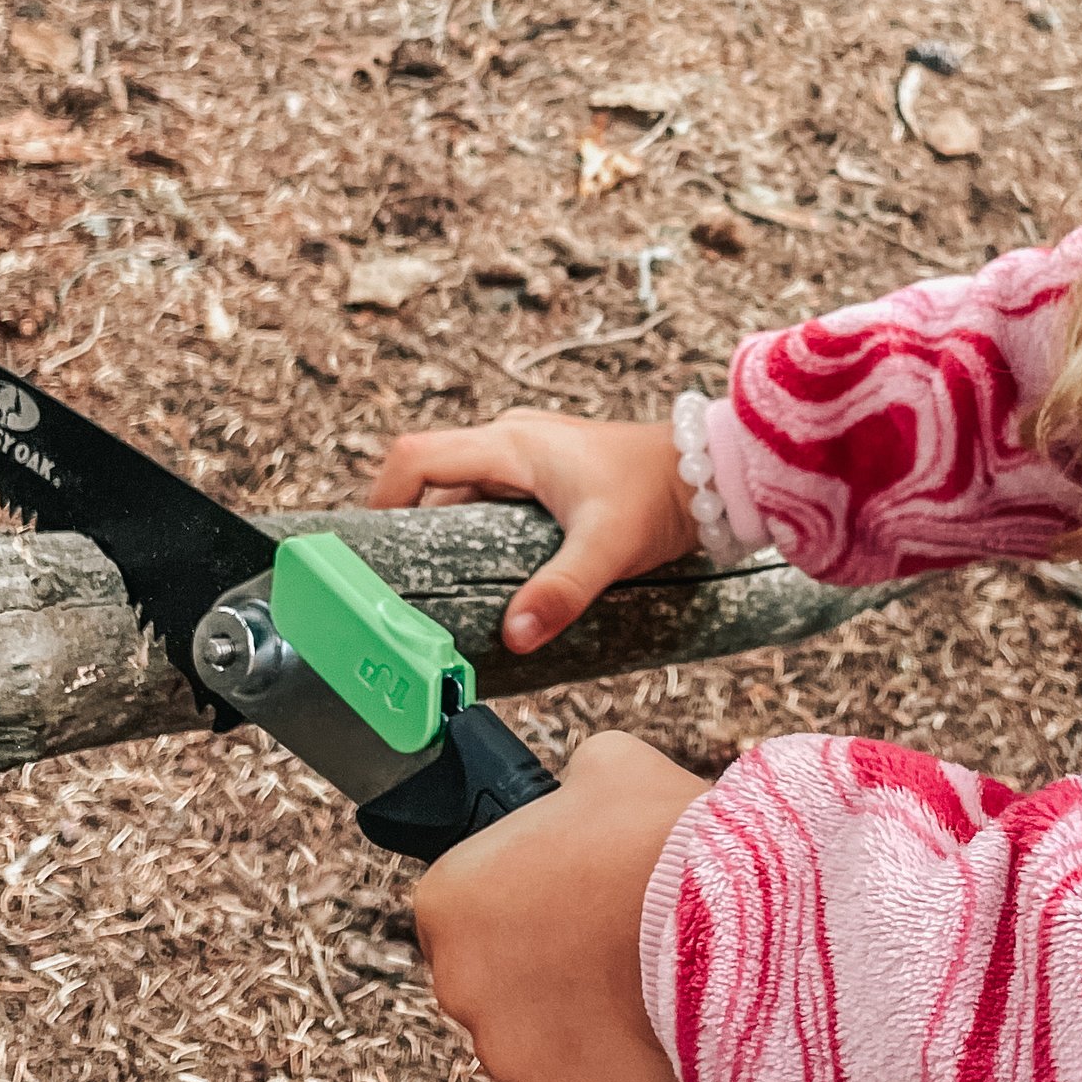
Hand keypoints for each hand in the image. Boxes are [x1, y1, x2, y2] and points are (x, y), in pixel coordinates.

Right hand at [367, 409, 694, 653]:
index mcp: (511, 445)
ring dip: (444, 537)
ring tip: (435, 592)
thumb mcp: (608, 545)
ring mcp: (527, 459)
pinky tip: (481, 580)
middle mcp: (511, 444)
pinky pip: (489, 505)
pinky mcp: (545, 479)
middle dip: (408, 530)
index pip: (416, 457)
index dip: (381, 499)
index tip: (369, 550)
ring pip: (460, 496)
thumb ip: (560, 591)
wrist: (713, 473)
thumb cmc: (662, 493)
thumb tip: (513, 636)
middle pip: (430, 481)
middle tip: (398, 587)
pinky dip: (474, 537)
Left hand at [415, 731, 703, 1081]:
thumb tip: (579, 793)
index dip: (517, 910)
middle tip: (610, 944)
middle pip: (498, 986)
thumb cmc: (661, 835)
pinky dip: (622, 1070)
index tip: (563, 906)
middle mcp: (459, 986)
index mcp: (448, 902)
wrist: (728, 916)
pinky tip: (662, 1027)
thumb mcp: (604, 769)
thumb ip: (568, 792)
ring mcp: (510, 1053)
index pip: (463, 915)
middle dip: (546, 972)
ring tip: (645, 985)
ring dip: (581, 1025)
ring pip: (541, 1045)